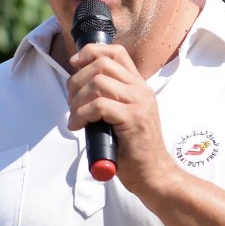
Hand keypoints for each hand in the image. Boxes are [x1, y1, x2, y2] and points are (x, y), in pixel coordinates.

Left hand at [66, 41, 176, 194]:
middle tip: (71, 102)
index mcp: (138, 86)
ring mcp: (139, 103)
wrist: (153, 173)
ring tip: (75, 116)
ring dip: (77, 99)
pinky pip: (99, 106)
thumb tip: (77, 86)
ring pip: (98, 83)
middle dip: (77, 80)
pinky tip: (78, 126)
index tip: (74, 64)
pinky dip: (81, 114)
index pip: (116, 52)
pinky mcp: (134, 119)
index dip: (91, 52)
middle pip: (101, 64)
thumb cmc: (131, 148)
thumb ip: (107, 98)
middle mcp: (141, 90)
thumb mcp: (120, 116)